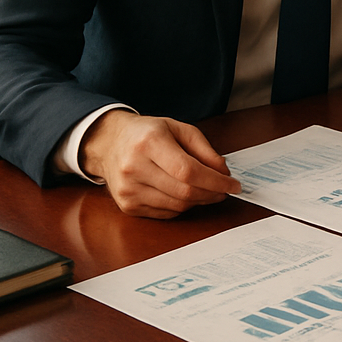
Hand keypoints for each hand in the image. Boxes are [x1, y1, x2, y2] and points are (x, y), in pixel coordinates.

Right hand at [80, 110, 240, 218]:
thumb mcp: (178, 129)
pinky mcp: (127, 205)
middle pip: (184, 191)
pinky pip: (166, 213)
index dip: (215, 181)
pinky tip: (186, 194)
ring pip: (177, 205)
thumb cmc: (147, 134)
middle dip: (212, 193)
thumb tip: (223, 172)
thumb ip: (204, 149)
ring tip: (208, 190)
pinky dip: (182, 206)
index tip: (233, 184)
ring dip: (199, 201)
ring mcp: (128, 190)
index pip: (188, 171)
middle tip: (225, 189)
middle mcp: (134, 167)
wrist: (109, 143)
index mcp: (149, 143)